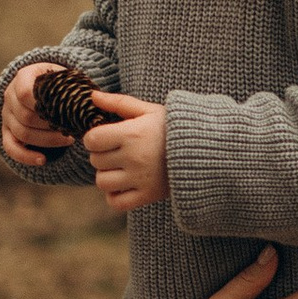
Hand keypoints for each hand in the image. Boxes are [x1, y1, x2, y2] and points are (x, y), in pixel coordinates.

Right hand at [0, 64, 73, 169]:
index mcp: (23, 77)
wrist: (43, 88)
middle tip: (72, 129)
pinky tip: (43, 160)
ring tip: (68, 140)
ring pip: (22, 133)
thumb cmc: (59, 84)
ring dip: (46, 140)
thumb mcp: (65, 78)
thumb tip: (92, 101)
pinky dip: (26, 157)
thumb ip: (72, 87)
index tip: (64, 111)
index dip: (44, 105)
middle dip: (51, 126)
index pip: (25, 93)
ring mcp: (7, 115)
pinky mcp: (7, 132)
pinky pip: (11, 147)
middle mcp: (10, 96)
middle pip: (25, 116)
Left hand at [86, 92, 169, 211]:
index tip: (105, 137)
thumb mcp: (149, 110)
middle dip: (102, 155)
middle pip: (96, 161)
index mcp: (132, 134)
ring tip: (121, 168)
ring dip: (107, 175)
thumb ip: (119, 102)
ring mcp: (141, 179)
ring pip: (102, 182)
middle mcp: (134, 158)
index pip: (92, 140)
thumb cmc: (173, 127)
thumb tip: (92, 96)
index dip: (94, 138)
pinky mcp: (148, 195)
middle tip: (117, 150)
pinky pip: (116, 202)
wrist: (205, 150)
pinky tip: (124, 184)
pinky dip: (115, 195)